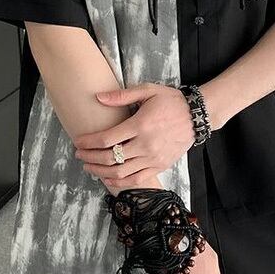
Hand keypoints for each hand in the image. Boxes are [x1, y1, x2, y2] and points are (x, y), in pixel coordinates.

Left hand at [73, 83, 193, 191]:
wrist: (196, 116)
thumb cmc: (171, 101)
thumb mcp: (148, 91)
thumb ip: (122, 96)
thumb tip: (98, 97)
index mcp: (140, 125)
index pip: (106, 139)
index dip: (88, 143)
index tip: (78, 142)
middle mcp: (146, 145)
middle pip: (110, 158)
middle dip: (90, 158)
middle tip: (79, 155)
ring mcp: (153, 158)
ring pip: (121, 173)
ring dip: (100, 172)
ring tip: (89, 167)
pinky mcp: (160, 166)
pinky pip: (136, 180)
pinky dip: (119, 183)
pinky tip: (108, 179)